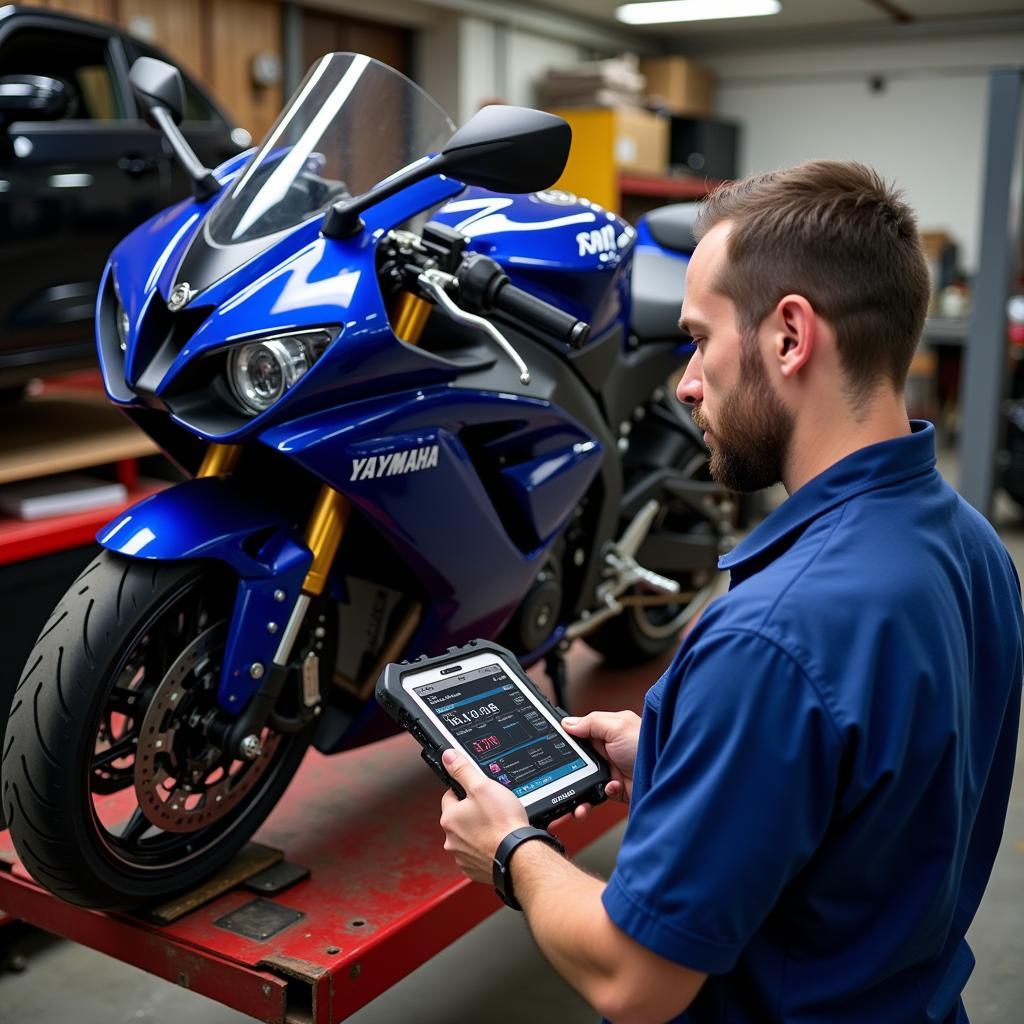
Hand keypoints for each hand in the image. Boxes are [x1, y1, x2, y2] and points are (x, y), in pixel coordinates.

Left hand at [438, 747, 528, 883]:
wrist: (518, 855)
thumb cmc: (503, 824)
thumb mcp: (482, 786)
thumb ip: (463, 770)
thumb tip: (448, 757)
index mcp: (449, 818)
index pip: (450, 796)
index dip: (466, 791)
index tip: (479, 793)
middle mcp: (451, 840)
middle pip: (460, 817)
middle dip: (473, 812)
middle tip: (492, 810)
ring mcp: (463, 857)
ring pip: (469, 836)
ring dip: (479, 831)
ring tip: (497, 826)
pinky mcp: (475, 869)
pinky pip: (478, 854)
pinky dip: (486, 848)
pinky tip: (498, 842)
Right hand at [560, 710, 639, 820]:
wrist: (665, 777)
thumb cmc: (648, 746)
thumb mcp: (617, 726)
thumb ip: (591, 723)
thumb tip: (568, 723)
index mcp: (606, 732)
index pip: (579, 735)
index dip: (566, 742)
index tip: (552, 749)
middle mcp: (607, 751)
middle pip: (578, 760)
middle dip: (568, 770)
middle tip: (560, 775)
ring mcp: (610, 771)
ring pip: (583, 781)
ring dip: (579, 790)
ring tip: (577, 797)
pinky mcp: (615, 790)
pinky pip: (596, 795)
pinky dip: (597, 796)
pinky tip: (609, 789)